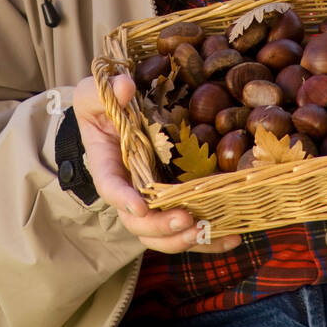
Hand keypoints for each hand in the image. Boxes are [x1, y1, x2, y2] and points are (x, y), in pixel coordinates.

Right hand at [72, 73, 242, 253]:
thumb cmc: (101, 106)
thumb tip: (126, 87)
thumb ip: (107, 90)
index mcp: (107, 165)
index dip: (124, 200)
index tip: (140, 206)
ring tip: (207, 231)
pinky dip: (207, 239)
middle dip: (161, 226)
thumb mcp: (95, 93)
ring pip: (161, 235)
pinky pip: (187, 228)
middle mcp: (128, 190)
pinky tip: (231, 238)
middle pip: (138, 222)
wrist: (113, 118)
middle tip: (184, 218)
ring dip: (183, 239)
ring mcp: (150, 200)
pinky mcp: (172, 202)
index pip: (111, 188)